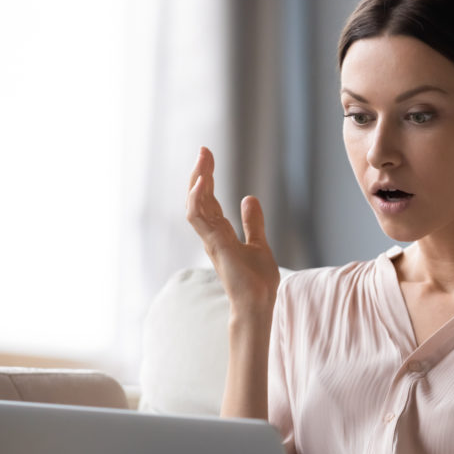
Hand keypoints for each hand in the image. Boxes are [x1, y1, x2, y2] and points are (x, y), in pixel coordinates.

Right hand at [185, 147, 280, 311]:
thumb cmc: (257, 281)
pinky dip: (198, 198)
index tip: (208, 156)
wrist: (259, 303)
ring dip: (197, 180)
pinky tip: (204, 181)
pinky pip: (198, 218)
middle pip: (199, 198)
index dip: (207, 177)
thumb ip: (253, 223)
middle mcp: (211, 234)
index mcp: (220, 233)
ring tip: (203, 159)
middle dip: (200, 172)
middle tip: (204, 150)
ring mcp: (210, 239)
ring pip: (195, 204)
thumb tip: (249, 198)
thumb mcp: (259, 244)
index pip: (209, 200)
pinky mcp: (215, 244)